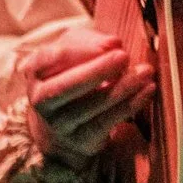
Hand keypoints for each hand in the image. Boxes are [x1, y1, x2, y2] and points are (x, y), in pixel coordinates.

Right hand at [16, 22, 154, 168]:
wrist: (62, 130)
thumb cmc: (73, 78)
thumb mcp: (75, 54)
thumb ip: (91, 42)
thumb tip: (112, 44)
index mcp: (36, 72)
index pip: (50, 58)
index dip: (80, 50)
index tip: (110, 44)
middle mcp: (41, 100)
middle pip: (65, 87)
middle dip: (96, 71)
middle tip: (124, 56)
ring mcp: (58, 124)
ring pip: (90, 106)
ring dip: (122, 88)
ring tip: (146, 71)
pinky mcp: (80, 140)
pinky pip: (106, 123)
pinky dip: (129, 106)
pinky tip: (147, 90)